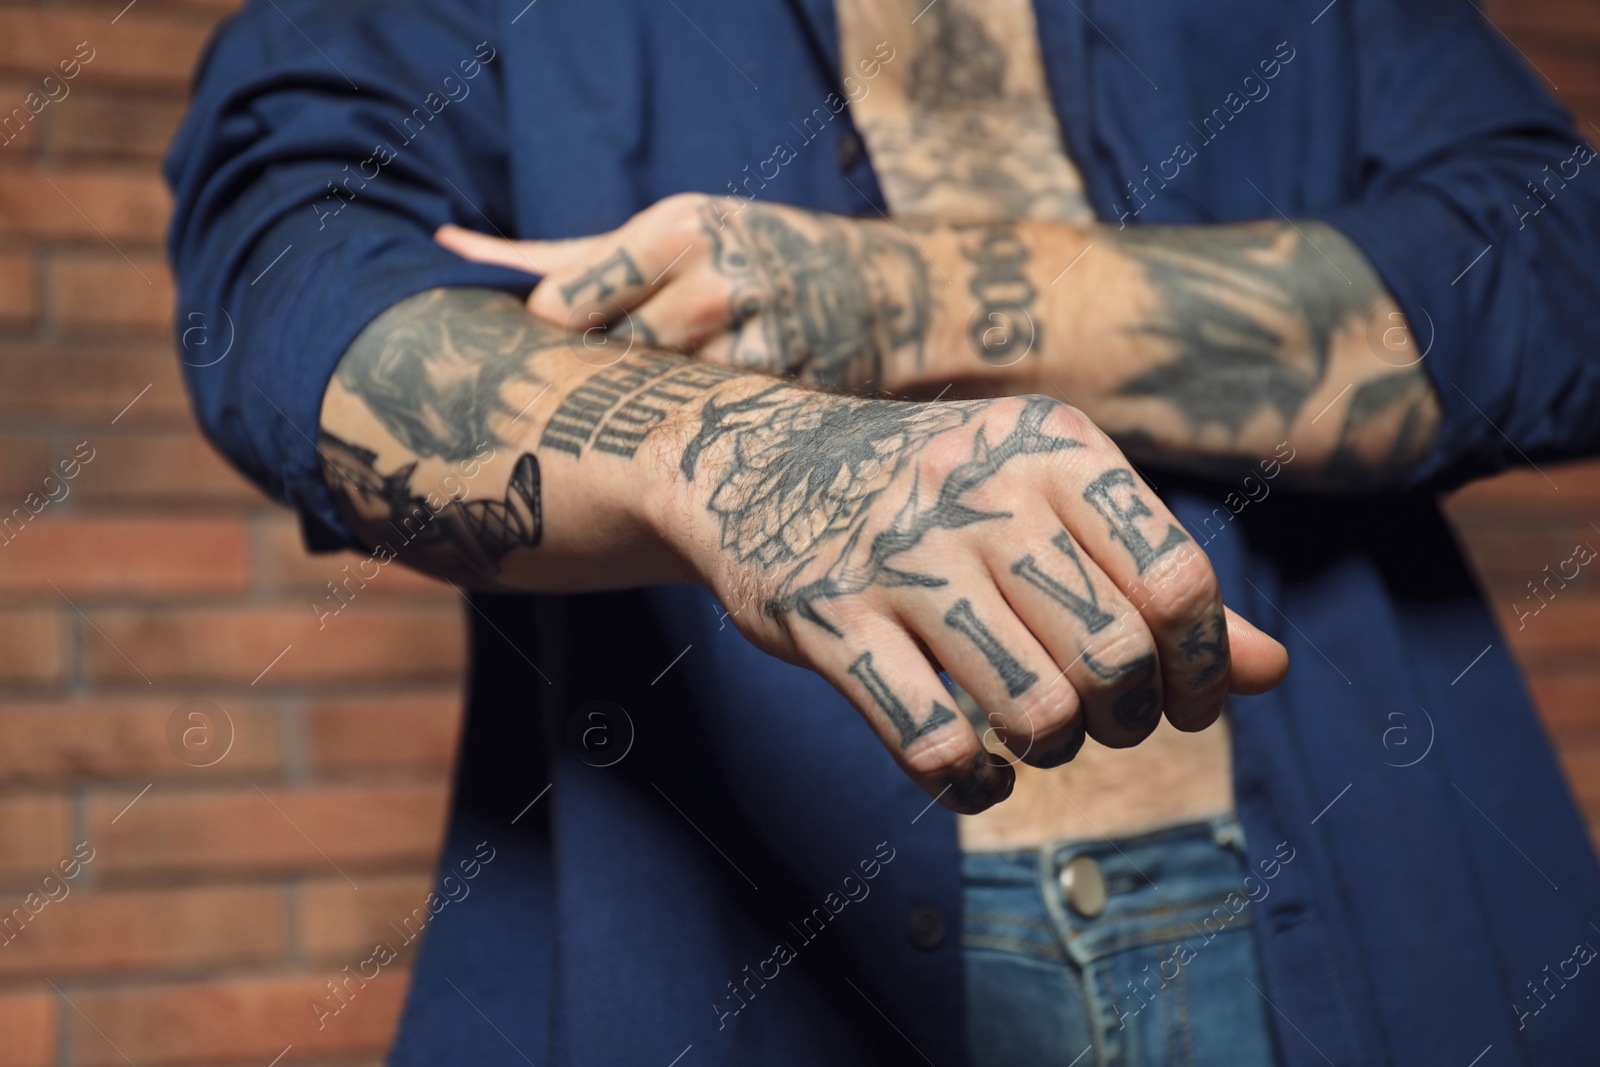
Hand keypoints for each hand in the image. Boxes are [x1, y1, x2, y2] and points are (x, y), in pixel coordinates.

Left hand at [436, 193, 935, 391]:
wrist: (887, 294)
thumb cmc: (751, 252)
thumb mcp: (668, 231)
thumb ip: (564, 256)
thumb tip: (448, 247)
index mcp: (676, 232)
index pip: (560, 307)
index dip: (548, 339)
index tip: (561, 348)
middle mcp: (710, 289)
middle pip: (599, 365)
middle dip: (594, 383)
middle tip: (604, 391)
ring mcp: (750, 351)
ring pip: (645, 410)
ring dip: (638, 418)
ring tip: (657, 409)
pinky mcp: (777, 403)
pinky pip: (699, 434)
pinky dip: (689, 437)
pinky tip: (700, 429)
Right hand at [646, 378, 1286, 813]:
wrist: (756, 464)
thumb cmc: (935, 495)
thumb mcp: (1046, 502)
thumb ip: (1155, 580)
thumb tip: (1271, 672)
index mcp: (1050, 446)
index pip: (1176, 580)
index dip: (1201, 667)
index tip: (1181, 699)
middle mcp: (976, 488)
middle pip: (1114, 653)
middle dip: (1127, 715)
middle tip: (1103, 716)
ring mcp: (895, 556)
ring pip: (1032, 706)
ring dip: (1051, 747)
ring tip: (1036, 731)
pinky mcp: (824, 621)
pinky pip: (933, 744)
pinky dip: (975, 784)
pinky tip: (978, 771)